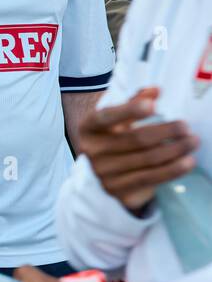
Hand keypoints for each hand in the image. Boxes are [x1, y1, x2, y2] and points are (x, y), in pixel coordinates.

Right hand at [77, 87, 197, 212]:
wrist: (102, 173)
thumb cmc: (113, 138)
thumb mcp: (118, 119)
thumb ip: (134, 102)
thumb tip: (155, 91)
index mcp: (89, 128)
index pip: (107, 116)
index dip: (130, 110)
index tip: (152, 106)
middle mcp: (92, 151)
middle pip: (136, 139)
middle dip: (166, 132)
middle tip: (185, 127)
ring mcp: (103, 173)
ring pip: (148, 159)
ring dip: (176, 150)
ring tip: (192, 142)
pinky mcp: (118, 190)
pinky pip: (151, 178)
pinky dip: (173, 169)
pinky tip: (187, 162)